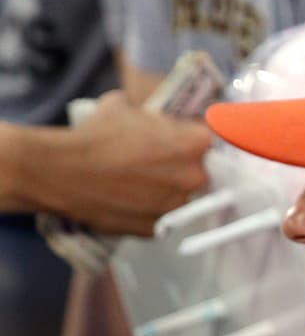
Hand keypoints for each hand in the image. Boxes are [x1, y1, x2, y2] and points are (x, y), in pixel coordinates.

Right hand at [49, 94, 211, 233]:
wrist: (63, 170)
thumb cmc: (96, 134)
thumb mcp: (127, 106)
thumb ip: (153, 116)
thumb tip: (154, 119)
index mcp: (196, 143)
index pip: (210, 139)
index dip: (192, 138)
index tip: (180, 139)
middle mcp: (193, 177)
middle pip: (198, 170)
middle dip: (179, 165)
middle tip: (153, 160)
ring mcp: (174, 206)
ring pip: (178, 196)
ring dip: (163, 189)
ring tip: (134, 180)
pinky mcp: (153, 229)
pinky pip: (157, 217)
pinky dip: (145, 210)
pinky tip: (125, 198)